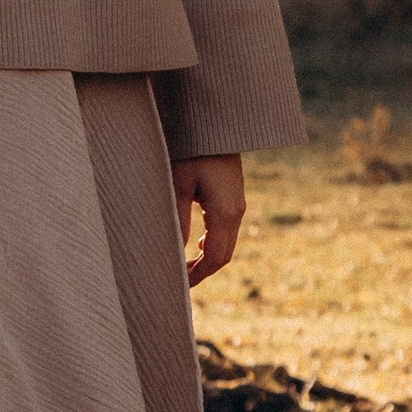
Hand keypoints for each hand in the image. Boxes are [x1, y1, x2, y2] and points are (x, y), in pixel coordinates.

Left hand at [173, 155, 245, 286]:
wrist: (214, 126)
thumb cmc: (192, 151)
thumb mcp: (178, 184)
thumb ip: (177, 219)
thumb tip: (174, 252)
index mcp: (224, 213)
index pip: (214, 258)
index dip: (197, 275)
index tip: (179, 285)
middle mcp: (235, 212)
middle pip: (223, 255)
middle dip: (202, 271)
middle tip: (179, 280)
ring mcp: (237, 205)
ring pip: (226, 243)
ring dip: (207, 258)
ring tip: (185, 266)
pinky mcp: (232, 198)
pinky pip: (226, 230)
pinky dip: (212, 243)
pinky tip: (196, 243)